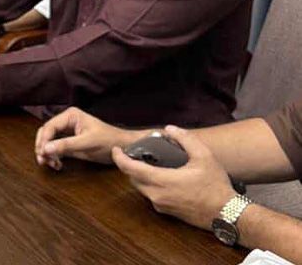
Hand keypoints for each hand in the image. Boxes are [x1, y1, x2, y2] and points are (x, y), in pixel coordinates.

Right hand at [35, 107, 138, 169]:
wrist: (123, 148)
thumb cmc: (108, 141)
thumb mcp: (87, 143)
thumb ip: (66, 145)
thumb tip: (45, 149)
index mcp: (70, 116)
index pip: (49, 127)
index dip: (43, 141)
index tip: (42, 154)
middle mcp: (66, 121)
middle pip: (46, 133)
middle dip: (43, 147)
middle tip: (43, 160)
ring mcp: (67, 131)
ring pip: (49, 141)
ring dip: (47, 153)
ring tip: (51, 164)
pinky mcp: (70, 141)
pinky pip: (56, 148)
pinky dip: (54, 156)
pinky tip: (57, 164)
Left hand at [112, 125, 236, 229]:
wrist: (227, 215)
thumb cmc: (216, 186)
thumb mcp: (204, 156)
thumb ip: (185, 139)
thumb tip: (170, 129)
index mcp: (161, 180)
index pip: (130, 169)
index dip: (119, 157)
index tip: (116, 149)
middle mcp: (156, 195)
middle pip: (133, 178)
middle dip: (131, 166)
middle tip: (136, 154)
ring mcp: (160, 205)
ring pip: (141, 188)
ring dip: (141, 176)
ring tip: (150, 164)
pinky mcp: (166, 212)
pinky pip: (151, 196)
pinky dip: (151, 185)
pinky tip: (163, 178)